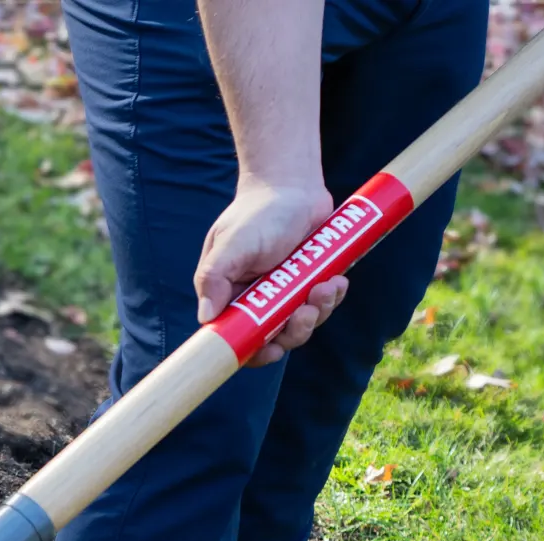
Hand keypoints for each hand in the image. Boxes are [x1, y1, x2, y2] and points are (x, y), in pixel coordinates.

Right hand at [194, 176, 349, 366]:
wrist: (292, 185)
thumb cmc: (256, 212)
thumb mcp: (231, 243)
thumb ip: (213, 278)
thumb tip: (206, 318)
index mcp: (229, 296)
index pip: (237, 338)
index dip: (254, 352)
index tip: (273, 349)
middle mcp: (256, 300)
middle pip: (275, 339)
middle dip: (295, 331)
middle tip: (306, 312)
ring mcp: (285, 293)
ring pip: (303, 323)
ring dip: (319, 312)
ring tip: (327, 286)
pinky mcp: (310, 283)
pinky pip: (323, 304)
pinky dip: (332, 297)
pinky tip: (337, 281)